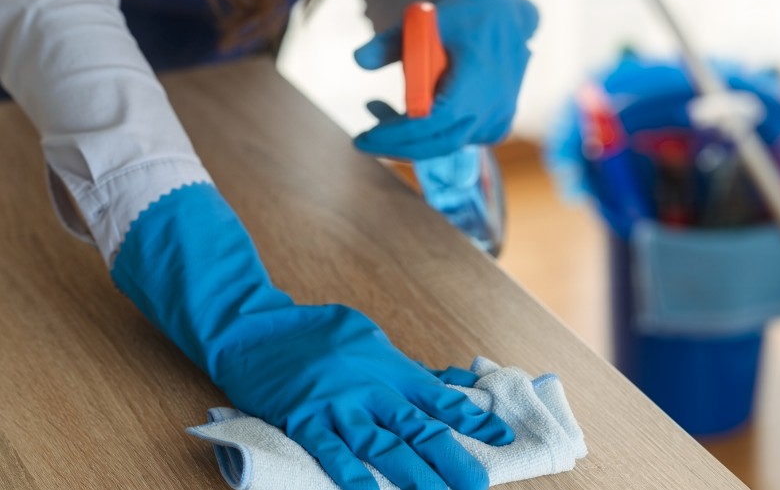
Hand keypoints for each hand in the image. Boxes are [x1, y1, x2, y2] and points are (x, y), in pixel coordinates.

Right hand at [218, 304, 512, 489]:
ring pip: (380, 445)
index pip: (438, 398)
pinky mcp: (303, 419)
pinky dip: (350, 474)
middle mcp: (369, 386)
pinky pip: (330, 451)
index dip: (471, 420)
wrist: (255, 328)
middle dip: (450, 459)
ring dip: (411, 475)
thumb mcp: (371, 337)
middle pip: (417, 428)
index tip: (501, 439)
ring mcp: (336, 404)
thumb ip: (411, 367)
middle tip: (478, 484)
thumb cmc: (317, 332)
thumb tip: (458, 381)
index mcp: (389, 366)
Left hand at [354, 0, 538, 159]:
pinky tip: (407, 113)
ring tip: (376, 107)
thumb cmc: (464, 19)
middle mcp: (493, 107)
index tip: (367, 137)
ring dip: (409, 137)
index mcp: (478, 79)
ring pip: (446, 145)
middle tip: (364, 141)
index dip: (399, 134)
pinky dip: (430, 135)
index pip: (435, 121)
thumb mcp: (424, 21)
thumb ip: (390, 42)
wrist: (506, 18)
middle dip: (398, 147)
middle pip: (440, 144)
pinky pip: (457, 140)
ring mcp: (497, 121)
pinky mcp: (495, 127)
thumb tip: (359, 60)